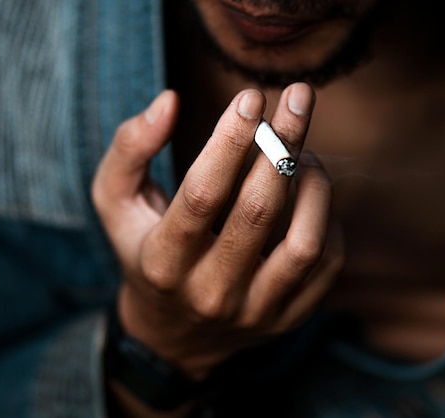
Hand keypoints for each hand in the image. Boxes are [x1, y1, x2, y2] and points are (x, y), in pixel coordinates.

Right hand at [92, 83, 342, 379]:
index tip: (251, 97)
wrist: (173, 334)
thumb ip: (130, 149)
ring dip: (314, 185)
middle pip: (258, 210)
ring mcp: (254, 311)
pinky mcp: (288, 318)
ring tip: (307, 154)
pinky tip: (311, 195)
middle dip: (283, 143)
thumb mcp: (116, 203)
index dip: (231, 139)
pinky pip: (326, 265)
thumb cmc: (144, 252)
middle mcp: (210, 292)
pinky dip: (328, 220)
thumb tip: (170, 101)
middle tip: (299, 98)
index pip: (203, 194)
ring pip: (304, 244)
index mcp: (163, 261)